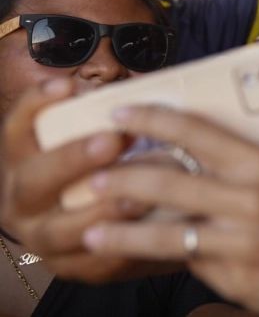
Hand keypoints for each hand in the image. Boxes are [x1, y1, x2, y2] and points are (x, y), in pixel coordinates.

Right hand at [0, 79, 151, 281]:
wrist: (111, 230)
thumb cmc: (107, 171)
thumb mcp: (99, 144)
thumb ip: (109, 122)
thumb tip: (142, 92)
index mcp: (21, 162)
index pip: (17, 129)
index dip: (36, 105)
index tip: (68, 86)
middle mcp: (21, 201)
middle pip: (34, 179)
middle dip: (73, 159)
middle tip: (112, 140)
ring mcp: (42, 238)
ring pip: (61, 229)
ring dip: (101, 210)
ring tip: (139, 195)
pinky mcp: (71, 268)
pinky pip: (92, 262)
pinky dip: (120, 247)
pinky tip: (145, 233)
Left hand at [80, 105, 258, 315]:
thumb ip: (247, 172)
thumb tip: (195, 161)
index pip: (197, 131)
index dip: (152, 118)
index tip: (121, 109)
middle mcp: (249, 200)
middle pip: (164, 180)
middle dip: (119, 176)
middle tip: (93, 174)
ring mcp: (240, 244)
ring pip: (162, 231)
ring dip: (120, 229)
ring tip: (92, 228)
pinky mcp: (236, 280)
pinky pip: (191, 262)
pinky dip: (165, 256)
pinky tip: (143, 253)